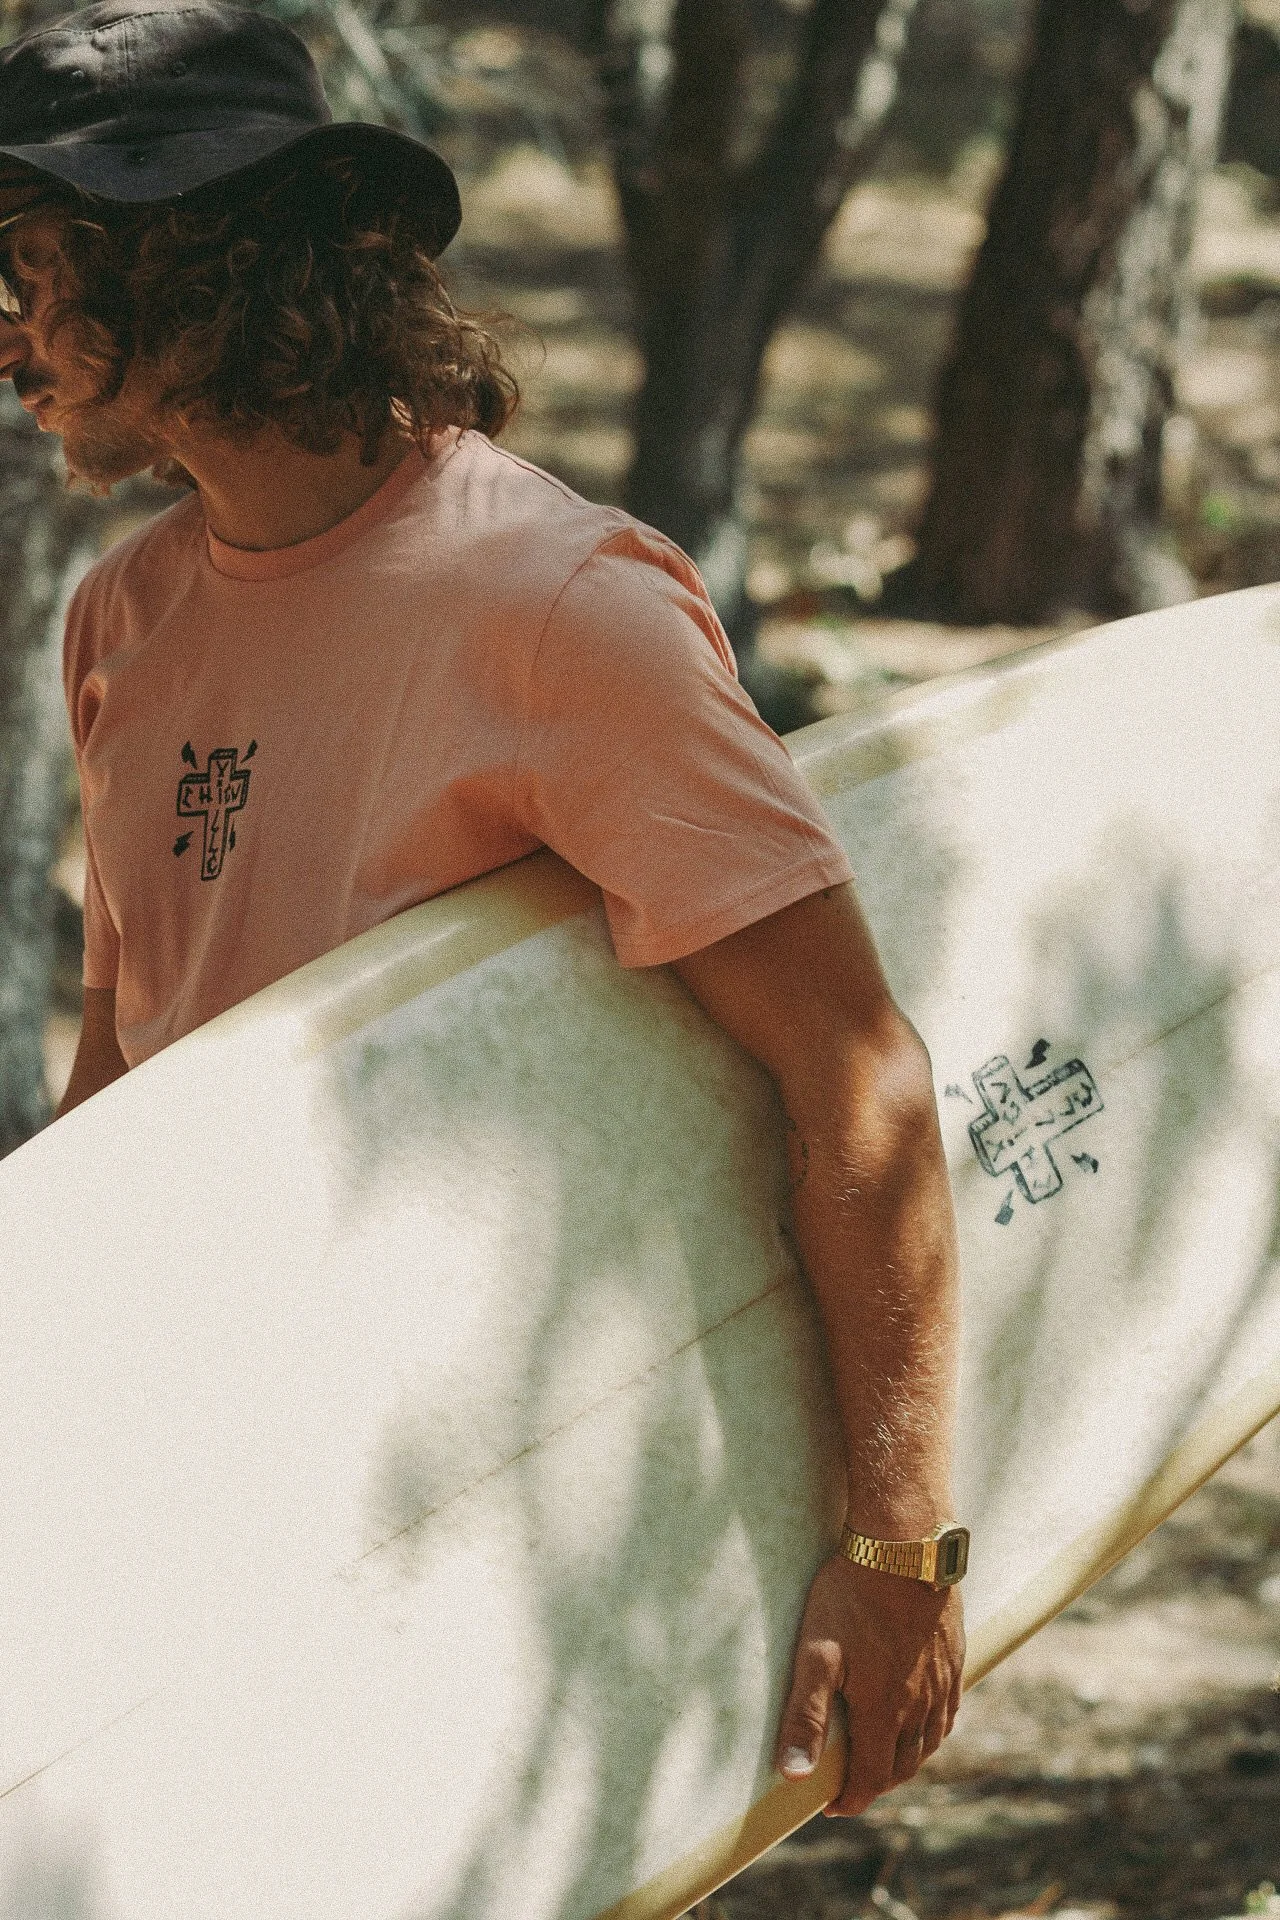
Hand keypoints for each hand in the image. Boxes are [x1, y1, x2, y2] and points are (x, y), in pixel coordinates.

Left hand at [775, 1554, 964, 1814]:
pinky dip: (934, 1731)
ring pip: (930, 1741)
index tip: (833, 1807)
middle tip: (853, 1784)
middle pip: (903, 1765)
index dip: (851, 1798)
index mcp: (884, 1710)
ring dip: (907, 1760)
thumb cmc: (852, 1594)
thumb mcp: (816, 1652)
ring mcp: (942, 1680)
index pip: (872, 1777)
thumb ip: (805, 1716)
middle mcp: (920, 1704)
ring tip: (885, 1759)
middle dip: (878, 1782)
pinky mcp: (955, 1655)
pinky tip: (925, 1722)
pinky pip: (949, 1711)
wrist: (905, 1545)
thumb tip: (794, 1776)